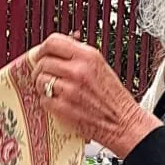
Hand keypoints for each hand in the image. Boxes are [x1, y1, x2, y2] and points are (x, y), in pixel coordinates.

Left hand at [30, 36, 159, 158]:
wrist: (123, 123)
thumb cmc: (114, 98)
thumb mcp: (100, 66)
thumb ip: (79, 56)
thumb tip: (57, 51)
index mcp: (88, 56)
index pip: (53, 42)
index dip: (42, 48)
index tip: (40, 54)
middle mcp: (78, 70)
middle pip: (43, 62)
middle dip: (40, 69)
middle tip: (44, 75)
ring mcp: (70, 90)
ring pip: (40, 80)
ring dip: (42, 86)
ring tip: (52, 91)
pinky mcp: (64, 108)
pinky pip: (43, 100)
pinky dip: (47, 102)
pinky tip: (57, 103)